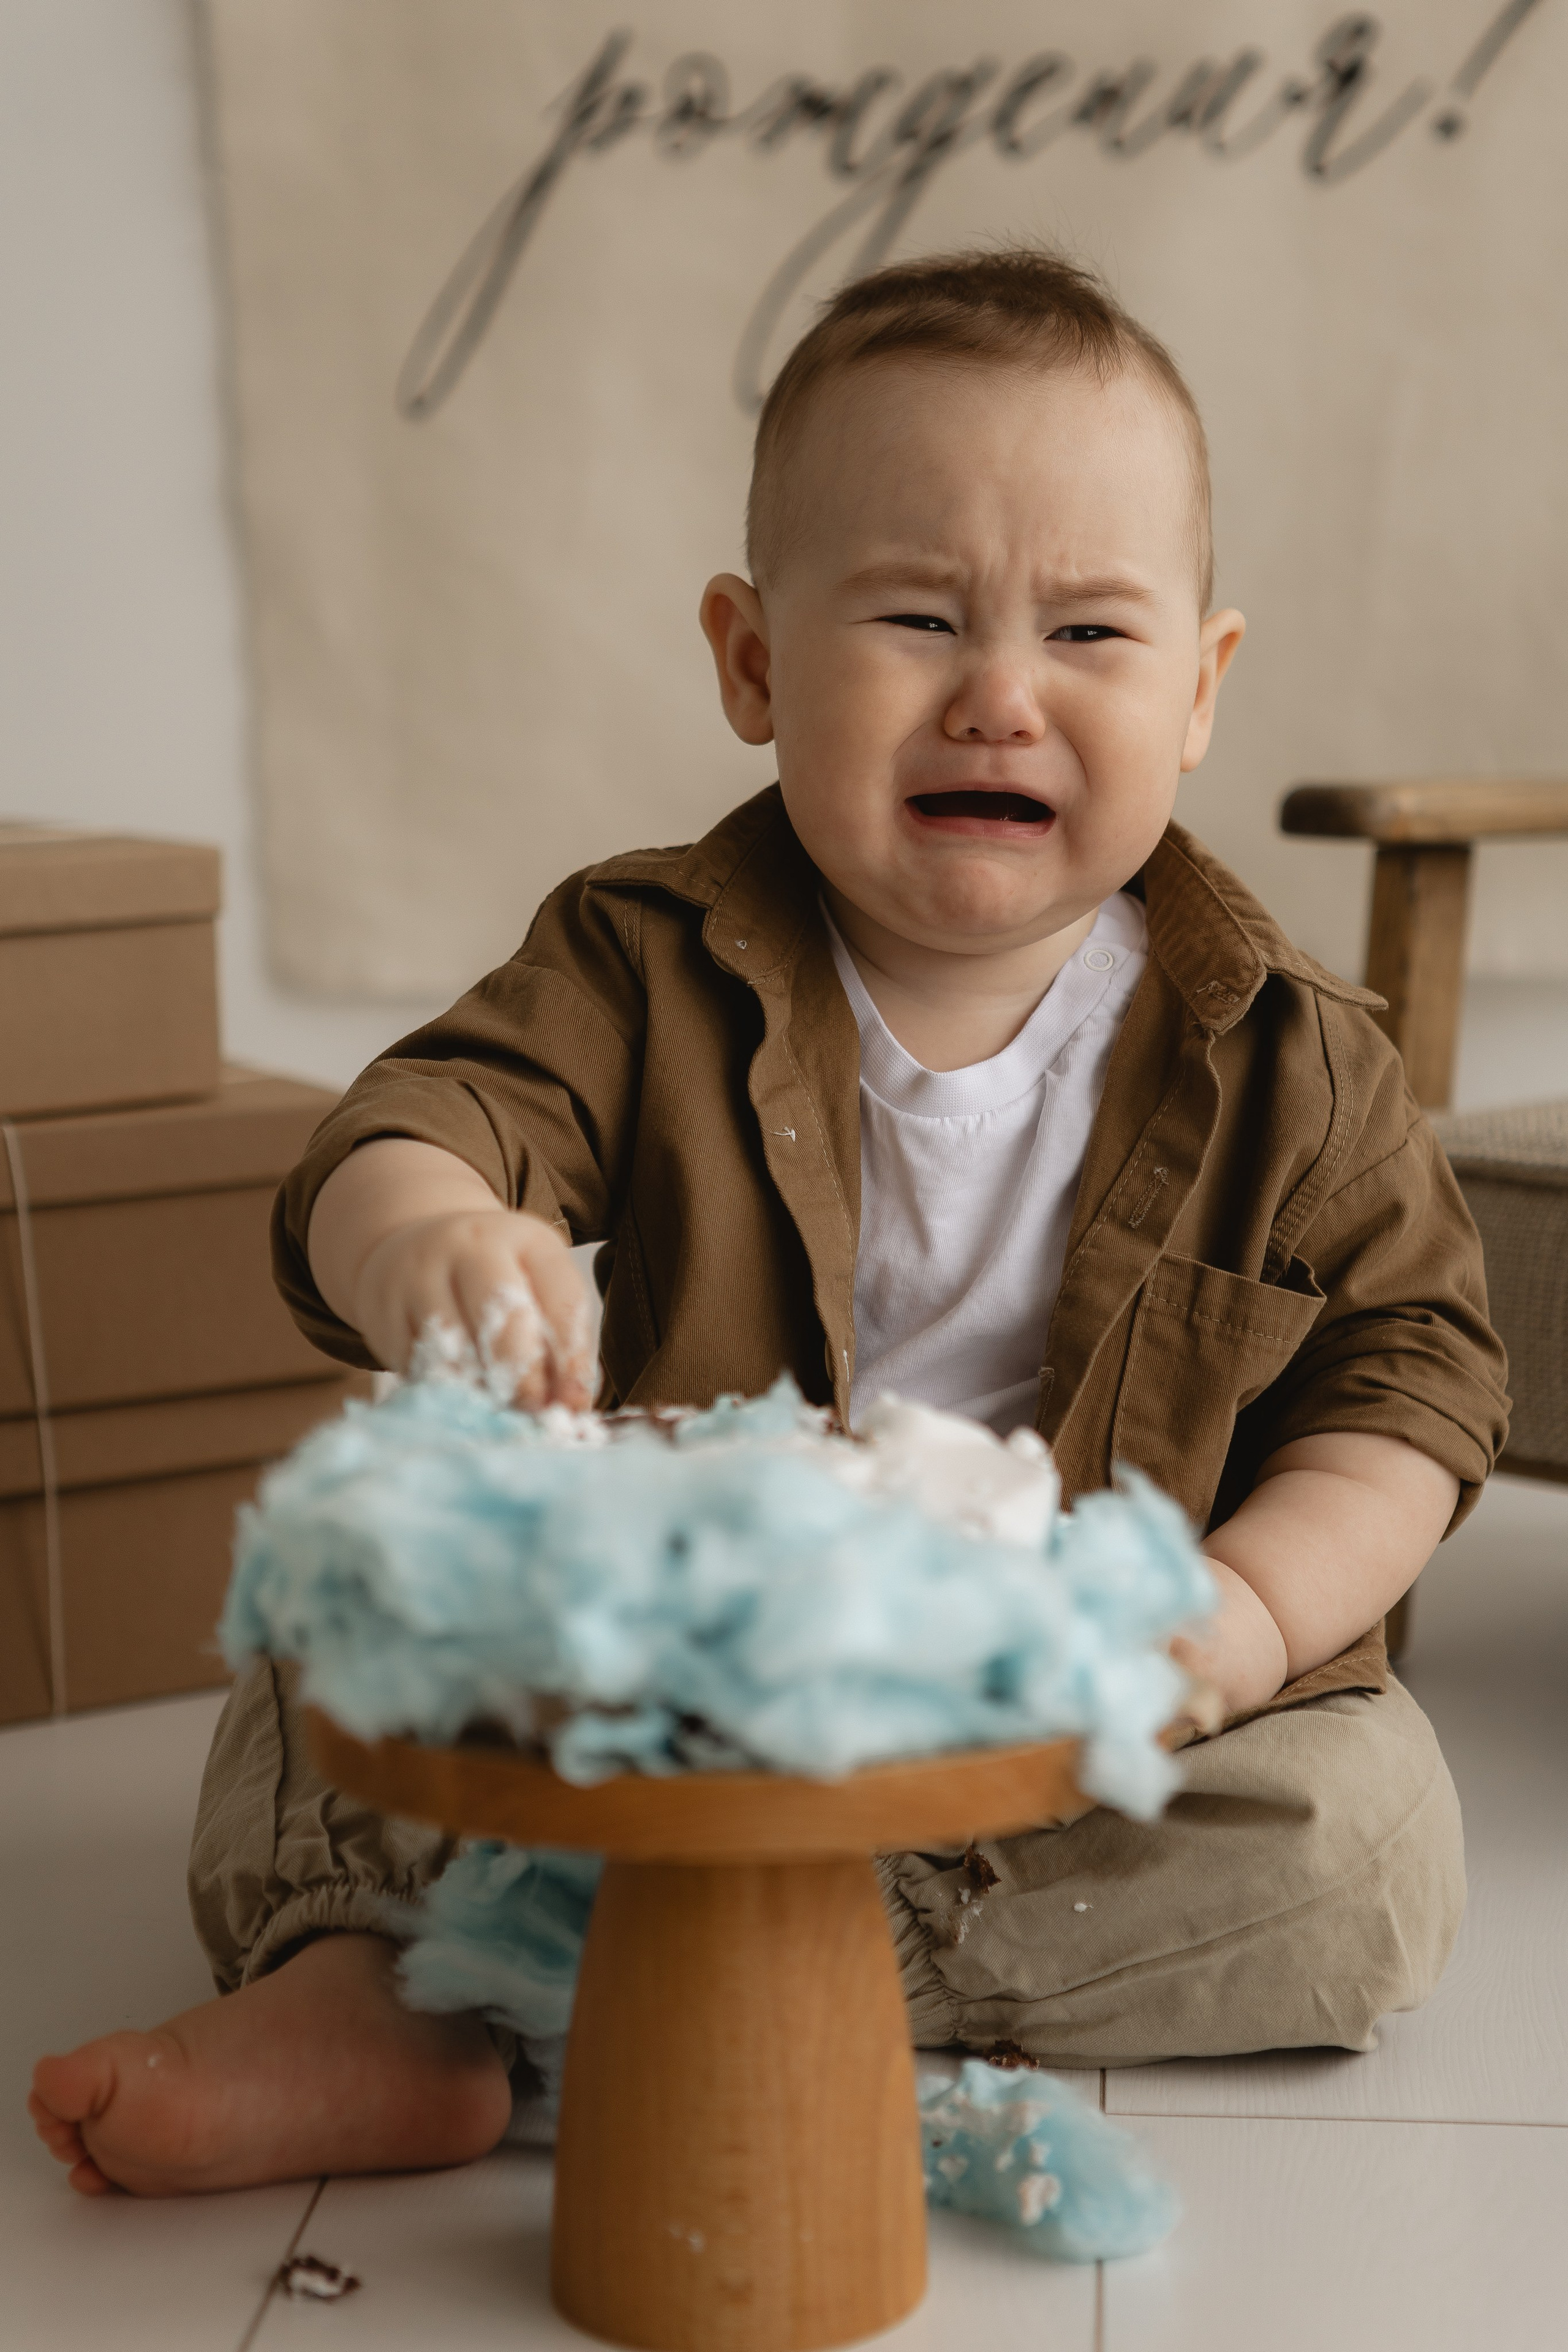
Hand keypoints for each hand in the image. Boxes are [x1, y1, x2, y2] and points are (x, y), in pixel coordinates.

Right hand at [307, 1137, 595, 1410]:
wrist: (412, 1249)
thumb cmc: (493, 1279)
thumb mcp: (534, 1285)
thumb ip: (558, 1338)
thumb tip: (571, 1407)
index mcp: (526, 1240)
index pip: (562, 1301)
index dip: (574, 1361)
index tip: (573, 1403)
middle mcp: (471, 1247)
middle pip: (504, 1319)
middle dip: (524, 1379)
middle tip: (532, 1413)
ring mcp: (421, 1275)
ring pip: (453, 1347)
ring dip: (478, 1391)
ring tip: (495, 1415)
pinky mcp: (385, 1311)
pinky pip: (416, 1364)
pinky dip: (441, 1392)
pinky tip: (457, 1403)